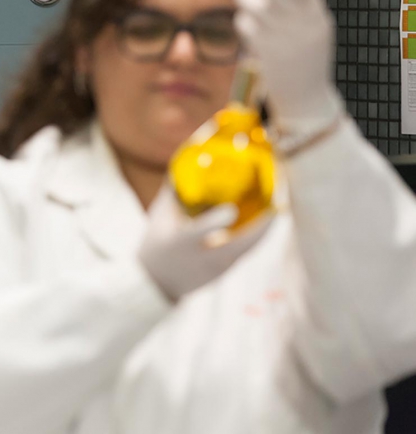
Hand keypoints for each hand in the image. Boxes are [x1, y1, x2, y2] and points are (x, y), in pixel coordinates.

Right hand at [138, 186, 272, 301]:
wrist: (158, 282)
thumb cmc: (157, 241)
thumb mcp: (160, 215)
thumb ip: (175, 188)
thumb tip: (189, 152)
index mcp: (178, 244)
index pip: (197, 234)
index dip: (214, 223)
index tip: (231, 211)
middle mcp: (201, 258)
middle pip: (238, 245)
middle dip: (260, 225)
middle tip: (276, 200)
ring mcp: (217, 267)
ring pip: (248, 247)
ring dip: (266, 226)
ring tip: (279, 204)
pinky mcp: (227, 268)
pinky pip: (248, 248)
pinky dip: (260, 232)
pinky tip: (270, 216)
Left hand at [232, 0, 341, 132]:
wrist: (307, 99)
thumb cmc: (305, 56)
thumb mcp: (312, 26)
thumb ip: (297, 0)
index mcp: (317, 13)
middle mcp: (304, 23)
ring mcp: (286, 39)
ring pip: (259, 5)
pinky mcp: (267, 54)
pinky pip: (248, 27)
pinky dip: (243, 20)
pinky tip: (244, 22)